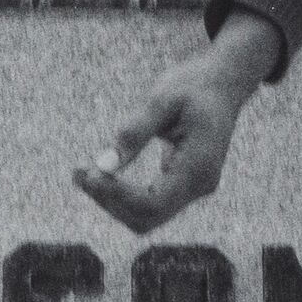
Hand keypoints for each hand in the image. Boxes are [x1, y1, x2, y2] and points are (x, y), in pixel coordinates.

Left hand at [71, 13, 284, 234]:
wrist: (223, 84)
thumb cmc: (194, 85)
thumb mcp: (162, 98)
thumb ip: (135, 131)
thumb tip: (104, 163)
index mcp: (199, 166)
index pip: (153, 203)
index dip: (117, 196)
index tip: (89, 174)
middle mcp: (200, 185)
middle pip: (147, 217)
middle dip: (110, 201)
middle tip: (78, 174)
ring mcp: (194, 189)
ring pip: (146, 216)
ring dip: (112, 201)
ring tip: (82, 174)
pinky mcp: (184, 186)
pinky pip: (150, 203)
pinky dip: (123, 195)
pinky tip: (100, 175)